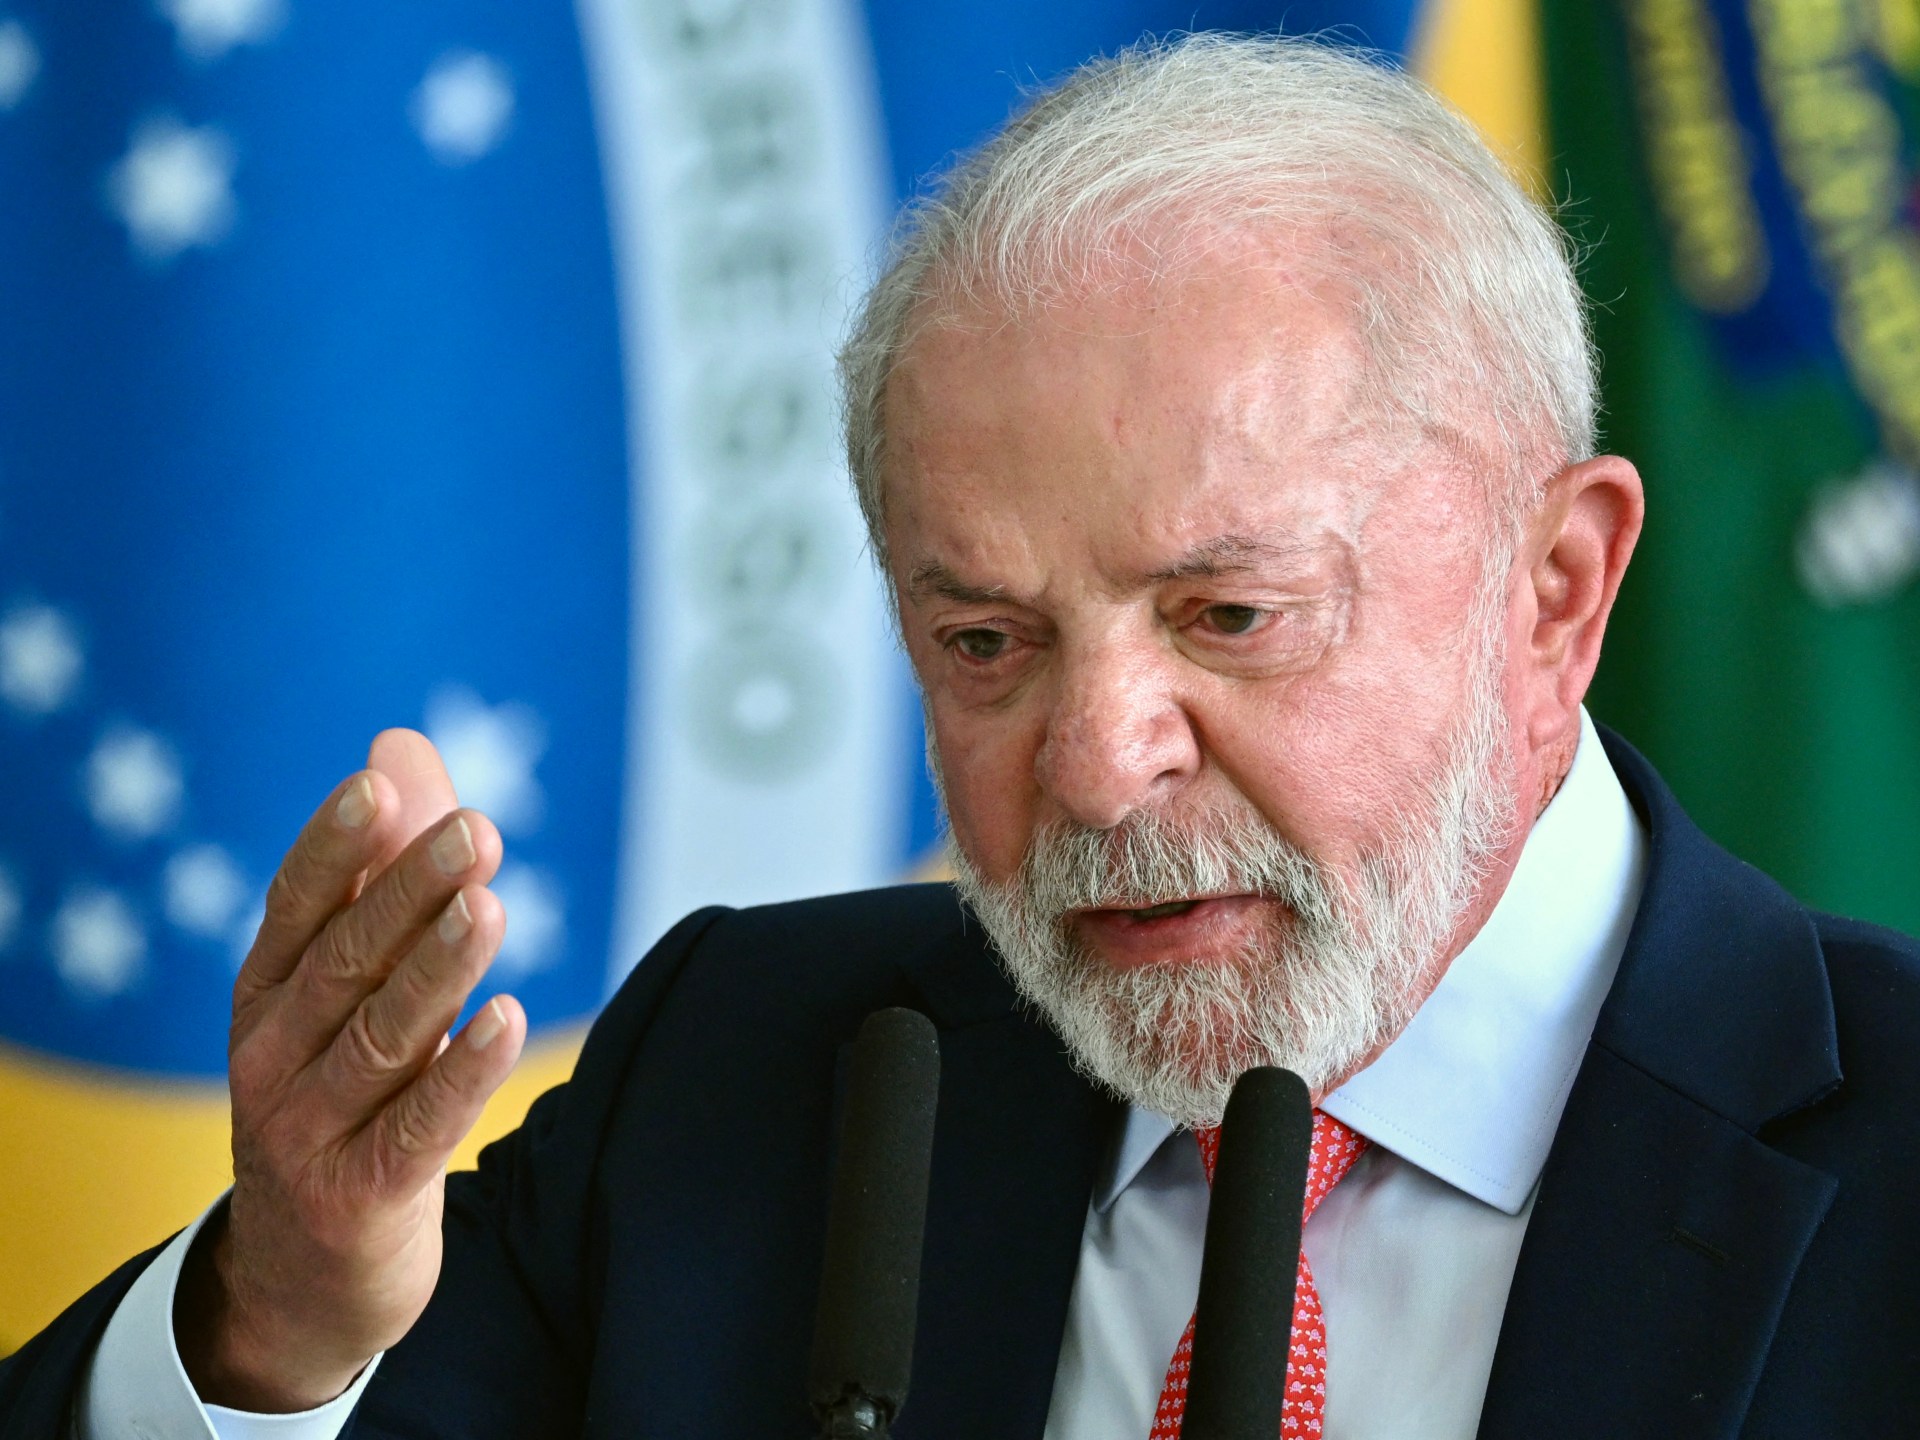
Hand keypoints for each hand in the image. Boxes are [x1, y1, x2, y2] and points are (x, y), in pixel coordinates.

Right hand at [174, 729, 527, 1410]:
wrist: (306, 1272)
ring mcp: (311, 1128)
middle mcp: (275, 1053)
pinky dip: (463, 1071)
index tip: (379, 784)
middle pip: (348, 960)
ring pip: (383, 1036)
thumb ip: (382, 867)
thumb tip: (399, 744)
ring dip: (439, 969)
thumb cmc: (342, 1091)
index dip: (335, 845)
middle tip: (479, 829)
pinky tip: (508, 1018)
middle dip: (411, 890)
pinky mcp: (361, 1193)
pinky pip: (419, 1125)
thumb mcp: (348, 986)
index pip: (296, 905)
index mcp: (267, 992)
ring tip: (491, 906)